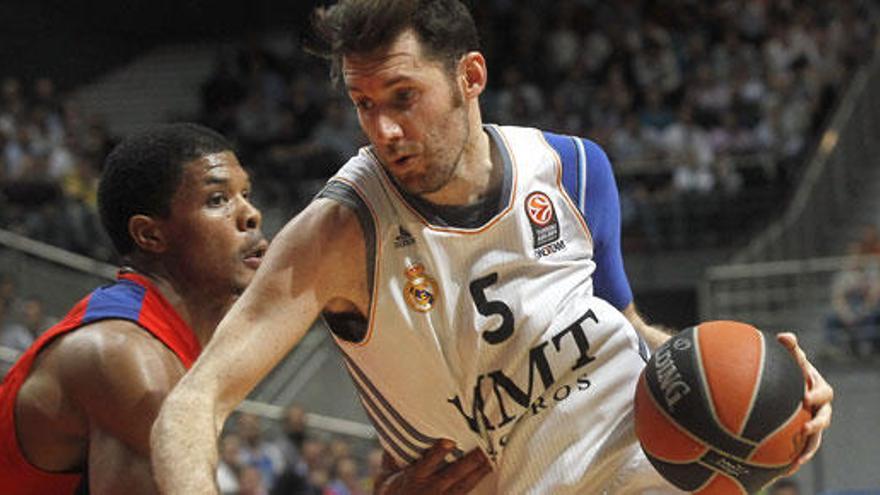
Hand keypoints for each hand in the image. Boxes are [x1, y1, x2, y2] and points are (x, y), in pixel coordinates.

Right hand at [375, 440, 491, 494]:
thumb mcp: (384, 476)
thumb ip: (391, 457)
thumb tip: (394, 433)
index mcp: (412, 479)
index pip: (426, 465)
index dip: (438, 454)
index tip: (449, 441)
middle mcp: (428, 490)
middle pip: (451, 476)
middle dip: (468, 463)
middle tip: (483, 450)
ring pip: (462, 486)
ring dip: (477, 473)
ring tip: (491, 459)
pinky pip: (463, 494)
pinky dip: (475, 483)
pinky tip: (486, 472)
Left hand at [777, 332, 833, 473]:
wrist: (785, 386)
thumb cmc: (790, 370)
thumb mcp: (790, 359)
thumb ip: (790, 349)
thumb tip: (785, 336)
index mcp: (818, 387)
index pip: (823, 391)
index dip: (816, 394)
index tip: (805, 397)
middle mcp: (820, 407)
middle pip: (825, 417)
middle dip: (817, 423)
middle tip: (805, 426)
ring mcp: (814, 422)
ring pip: (817, 437)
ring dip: (809, 448)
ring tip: (799, 459)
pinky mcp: (805, 434)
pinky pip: (804, 447)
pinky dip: (798, 457)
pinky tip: (787, 469)